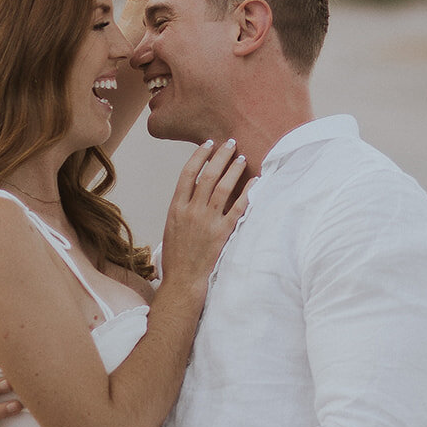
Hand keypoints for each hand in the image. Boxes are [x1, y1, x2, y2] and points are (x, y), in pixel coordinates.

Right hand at [160, 138, 247, 296]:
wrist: (182, 282)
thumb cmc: (177, 257)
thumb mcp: (171, 226)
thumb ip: (182, 206)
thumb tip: (194, 187)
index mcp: (176, 207)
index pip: (188, 173)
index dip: (199, 156)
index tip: (208, 144)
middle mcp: (192, 211)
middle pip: (208, 176)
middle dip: (220, 156)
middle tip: (230, 143)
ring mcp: (207, 222)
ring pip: (223, 188)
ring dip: (233, 170)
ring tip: (242, 158)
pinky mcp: (222, 234)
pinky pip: (237, 209)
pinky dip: (247, 193)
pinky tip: (254, 182)